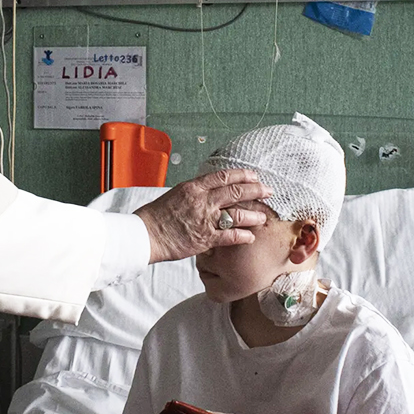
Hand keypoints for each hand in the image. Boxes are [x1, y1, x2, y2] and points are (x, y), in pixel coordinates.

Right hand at [133, 169, 272, 262]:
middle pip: (235, 191)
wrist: (145, 234)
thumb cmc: (156, 216)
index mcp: (193, 187)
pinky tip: (251, 237)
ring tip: (263, 217)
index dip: (242, 175)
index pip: (223, 176)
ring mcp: (205, 219)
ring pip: (237, 213)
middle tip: (268, 191)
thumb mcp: (175, 195)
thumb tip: (208, 192)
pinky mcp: (205, 238)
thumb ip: (194, 193)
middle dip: (255, 190)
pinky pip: (230, 236)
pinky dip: (243, 236)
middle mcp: (202, 200)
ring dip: (253, 215)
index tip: (254, 176)